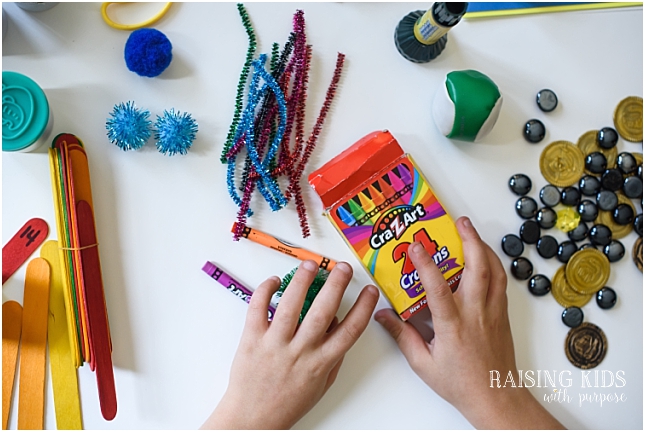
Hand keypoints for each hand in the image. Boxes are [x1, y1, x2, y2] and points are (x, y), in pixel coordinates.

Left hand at [202, 260, 378, 429]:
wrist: (253, 418)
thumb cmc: (287, 403)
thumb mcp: (322, 385)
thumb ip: (334, 357)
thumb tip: (340, 326)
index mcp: (321, 363)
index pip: (350, 330)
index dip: (364, 307)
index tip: (370, 291)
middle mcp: (300, 351)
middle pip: (324, 310)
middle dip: (337, 285)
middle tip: (344, 268)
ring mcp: (275, 343)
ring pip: (291, 304)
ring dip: (303, 280)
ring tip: (311, 264)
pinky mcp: (252, 338)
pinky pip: (258, 308)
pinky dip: (266, 290)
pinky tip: (275, 281)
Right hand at [375, 217, 563, 428]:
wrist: (496, 396)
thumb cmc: (461, 383)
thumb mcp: (423, 363)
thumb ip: (402, 336)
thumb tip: (383, 315)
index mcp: (453, 325)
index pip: (438, 288)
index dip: (426, 264)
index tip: (415, 246)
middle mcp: (476, 313)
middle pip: (478, 268)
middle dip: (469, 240)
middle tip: (458, 222)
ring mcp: (493, 311)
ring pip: (494, 271)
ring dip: (483, 247)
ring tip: (471, 232)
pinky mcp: (502, 314)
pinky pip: (501, 282)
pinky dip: (493, 265)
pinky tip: (485, 259)